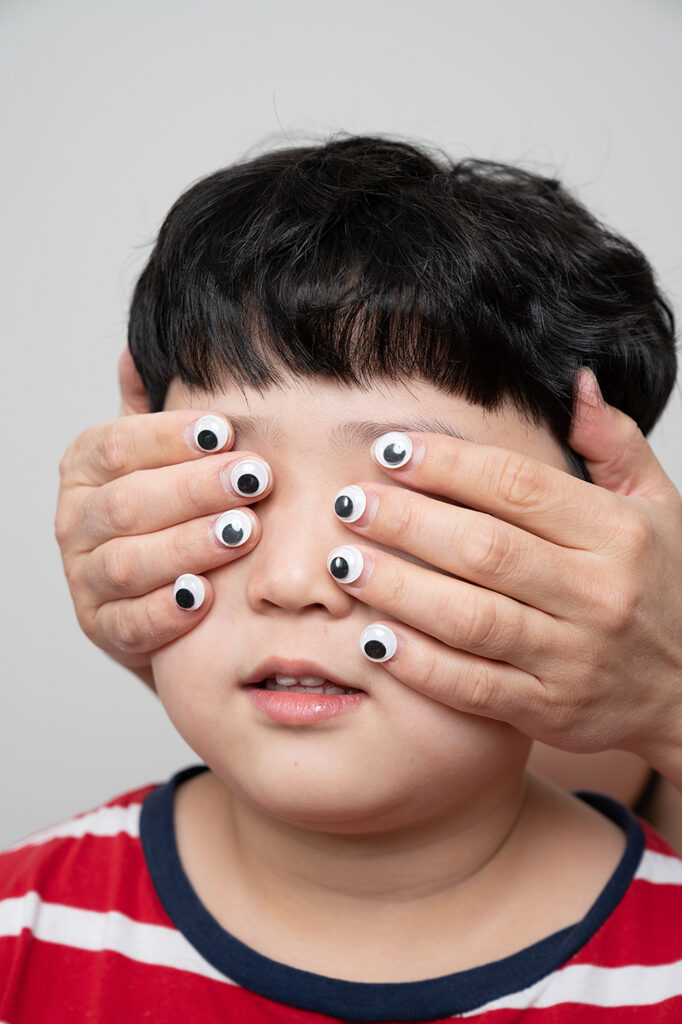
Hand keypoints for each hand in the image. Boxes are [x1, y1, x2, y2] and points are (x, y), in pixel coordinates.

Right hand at [55, 351, 270, 688]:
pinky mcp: (103, 628)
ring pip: (130, 562)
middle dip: (193, 490)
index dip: (170, 437)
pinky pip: (130, 622)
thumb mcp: (159, 458)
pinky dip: (166, 611)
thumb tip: (136, 352)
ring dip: (188, 546)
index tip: (225, 430)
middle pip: (128, 503)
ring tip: (242, 532)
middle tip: (252, 479)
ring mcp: (84, 578)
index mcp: (86, 468)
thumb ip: (149, 412)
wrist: (158, 592)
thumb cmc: (168, 511)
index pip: (118, 444)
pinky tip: (204, 597)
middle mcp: (76, 521)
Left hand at [329, 370, 681, 786]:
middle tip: (349, 502)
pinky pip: (474, 685)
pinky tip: (373, 640)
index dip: (447, 465)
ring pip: (471, 617)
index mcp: (616, 533)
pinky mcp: (549, 710)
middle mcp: (596, 593)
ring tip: (344, 563)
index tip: (390, 451)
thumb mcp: (659, 509)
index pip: (518, 486)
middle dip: (406, 522)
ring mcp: (572, 657)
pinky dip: (420, 665)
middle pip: (484, 548)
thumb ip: (616, 445)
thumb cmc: (661, 589)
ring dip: (399, 589)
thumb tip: (577, 384)